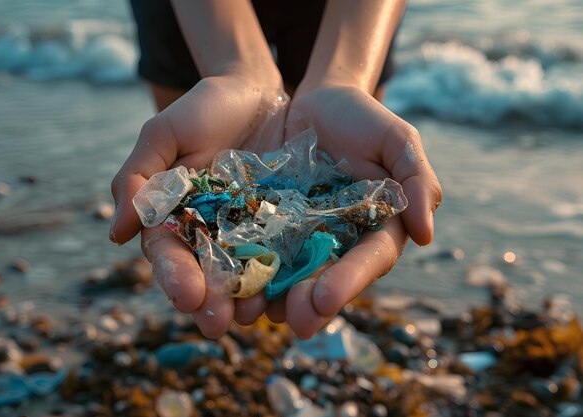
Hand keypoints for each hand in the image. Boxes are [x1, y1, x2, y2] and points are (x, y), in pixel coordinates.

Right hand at [110, 75, 286, 337]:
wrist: (257, 91)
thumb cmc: (203, 109)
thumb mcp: (164, 134)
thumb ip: (137, 178)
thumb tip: (116, 234)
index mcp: (174, 217)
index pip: (169, 255)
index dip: (175, 278)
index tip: (187, 297)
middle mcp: (209, 232)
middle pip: (206, 275)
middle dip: (211, 301)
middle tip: (219, 324)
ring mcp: (247, 231)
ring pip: (244, 273)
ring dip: (247, 299)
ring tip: (256, 315)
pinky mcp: (282, 225)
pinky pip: (283, 253)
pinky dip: (284, 274)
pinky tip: (290, 291)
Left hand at [265, 84, 442, 338]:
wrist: (318, 101)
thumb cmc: (363, 119)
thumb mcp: (397, 141)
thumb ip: (418, 181)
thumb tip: (426, 235)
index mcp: (376, 228)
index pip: (368, 260)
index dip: (350, 280)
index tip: (326, 298)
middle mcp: (340, 241)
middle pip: (328, 278)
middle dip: (310, 302)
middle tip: (292, 321)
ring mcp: (304, 236)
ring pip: (291, 273)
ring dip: (274, 296)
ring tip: (253, 312)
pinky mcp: (271, 225)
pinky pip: (260, 250)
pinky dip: (247, 268)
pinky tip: (231, 284)